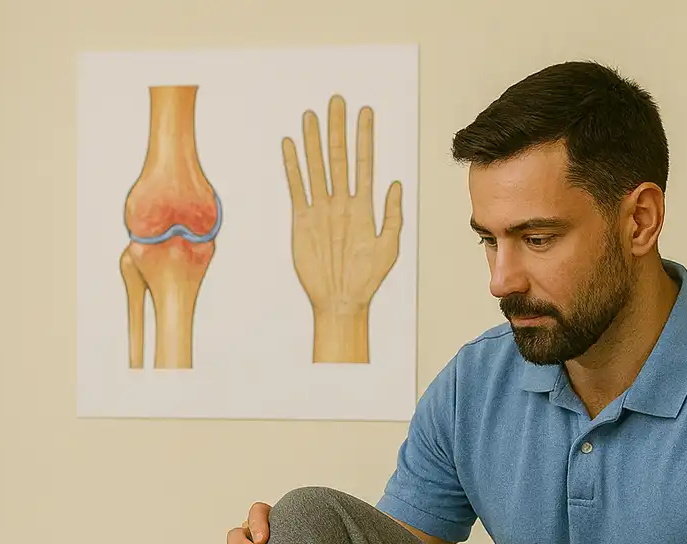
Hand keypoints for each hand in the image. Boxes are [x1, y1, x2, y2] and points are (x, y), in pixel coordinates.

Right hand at [281, 94, 403, 362]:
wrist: (340, 301)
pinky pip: (297, 188)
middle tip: (337, 100)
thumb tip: (396, 183)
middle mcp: (341, 202)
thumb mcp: (388, 247)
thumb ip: (392, 214)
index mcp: (364, 207)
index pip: (364, 163)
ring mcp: (321, 209)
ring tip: (311, 115)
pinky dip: (293, 167)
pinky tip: (290, 146)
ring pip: (317, 167)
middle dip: (338, 129)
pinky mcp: (302, 220)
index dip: (365, 137)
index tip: (366, 112)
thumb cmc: (367, 278)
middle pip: (338, 157)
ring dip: (314, 141)